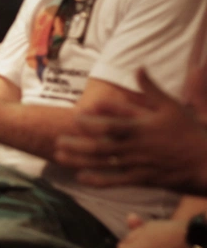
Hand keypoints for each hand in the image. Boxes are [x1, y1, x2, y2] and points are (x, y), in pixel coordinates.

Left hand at [56, 67, 206, 193]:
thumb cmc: (190, 131)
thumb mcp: (172, 106)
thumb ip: (151, 88)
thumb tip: (139, 67)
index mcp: (141, 128)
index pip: (111, 125)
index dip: (91, 122)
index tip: (75, 118)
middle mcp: (135, 148)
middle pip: (100, 147)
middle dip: (77, 145)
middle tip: (58, 141)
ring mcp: (137, 164)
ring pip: (104, 164)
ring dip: (81, 161)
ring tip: (60, 157)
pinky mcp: (142, 179)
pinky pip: (116, 181)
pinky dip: (98, 180)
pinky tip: (81, 177)